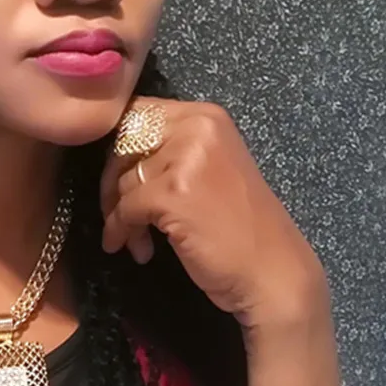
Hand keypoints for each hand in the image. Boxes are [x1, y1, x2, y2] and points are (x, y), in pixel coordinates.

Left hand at [100, 97, 330, 331]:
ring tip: (137, 241)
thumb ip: (172, 150)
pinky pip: (126, 208)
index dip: (119, 146)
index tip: (120, 178)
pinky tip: (138, 250)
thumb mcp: (209, 168)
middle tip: (117, 214)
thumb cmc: (242, 227)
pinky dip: (121, 231)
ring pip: (124, 179)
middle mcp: (196, 127)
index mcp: (206, 116)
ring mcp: (185, 158)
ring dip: (120, 215)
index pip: (138, 113)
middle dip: (112, 181)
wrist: (274, 272)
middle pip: (124, 143)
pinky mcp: (173, 193)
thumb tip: (116, 154)